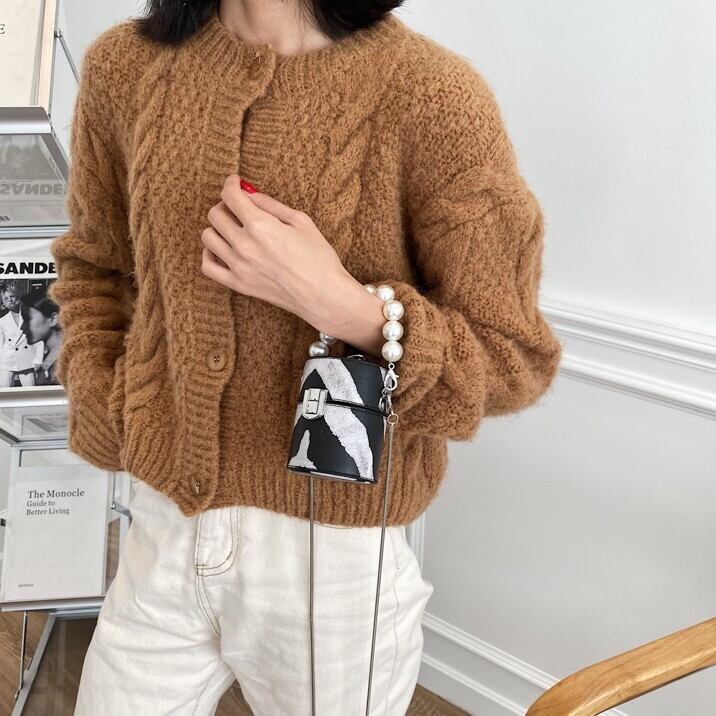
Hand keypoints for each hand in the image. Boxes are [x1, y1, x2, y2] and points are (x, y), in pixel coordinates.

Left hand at [200, 174, 351, 327]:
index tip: (235, 182)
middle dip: (226, 204)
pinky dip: (209, 253)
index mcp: (261, 226)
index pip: (230, 195)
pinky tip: (223, 248)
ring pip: (208, 237)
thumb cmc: (319, 258)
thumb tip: (249, 193)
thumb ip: (270, 204)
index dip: (231, 183)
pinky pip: (208, 266)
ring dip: (218, 227)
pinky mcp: (238, 284)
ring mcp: (239, 267)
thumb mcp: (300, 221)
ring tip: (234, 228)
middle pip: (216, 214)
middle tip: (239, 206)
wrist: (323, 295)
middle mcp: (244, 245)